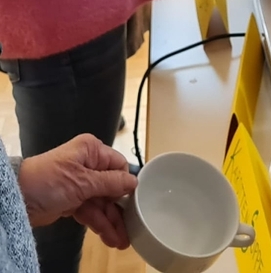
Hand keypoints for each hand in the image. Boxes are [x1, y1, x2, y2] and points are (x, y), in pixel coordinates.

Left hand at [18, 134, 135, 248]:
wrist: (16, 201)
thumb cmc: (48, 182)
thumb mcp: (83, 181)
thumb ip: (111, 182)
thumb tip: (134, 181)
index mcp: (91, 151)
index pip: (118, 165)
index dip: (125, 184)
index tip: (134, 202)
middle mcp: (88, 165)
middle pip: (111, 188)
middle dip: (119, 208)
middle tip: (131, 227)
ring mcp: (80, 184)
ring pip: (102, 203)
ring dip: (110, 220)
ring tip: (120, 240)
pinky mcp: (71, 201)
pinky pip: (91, 211)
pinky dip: (99, 223)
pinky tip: (109, 236)